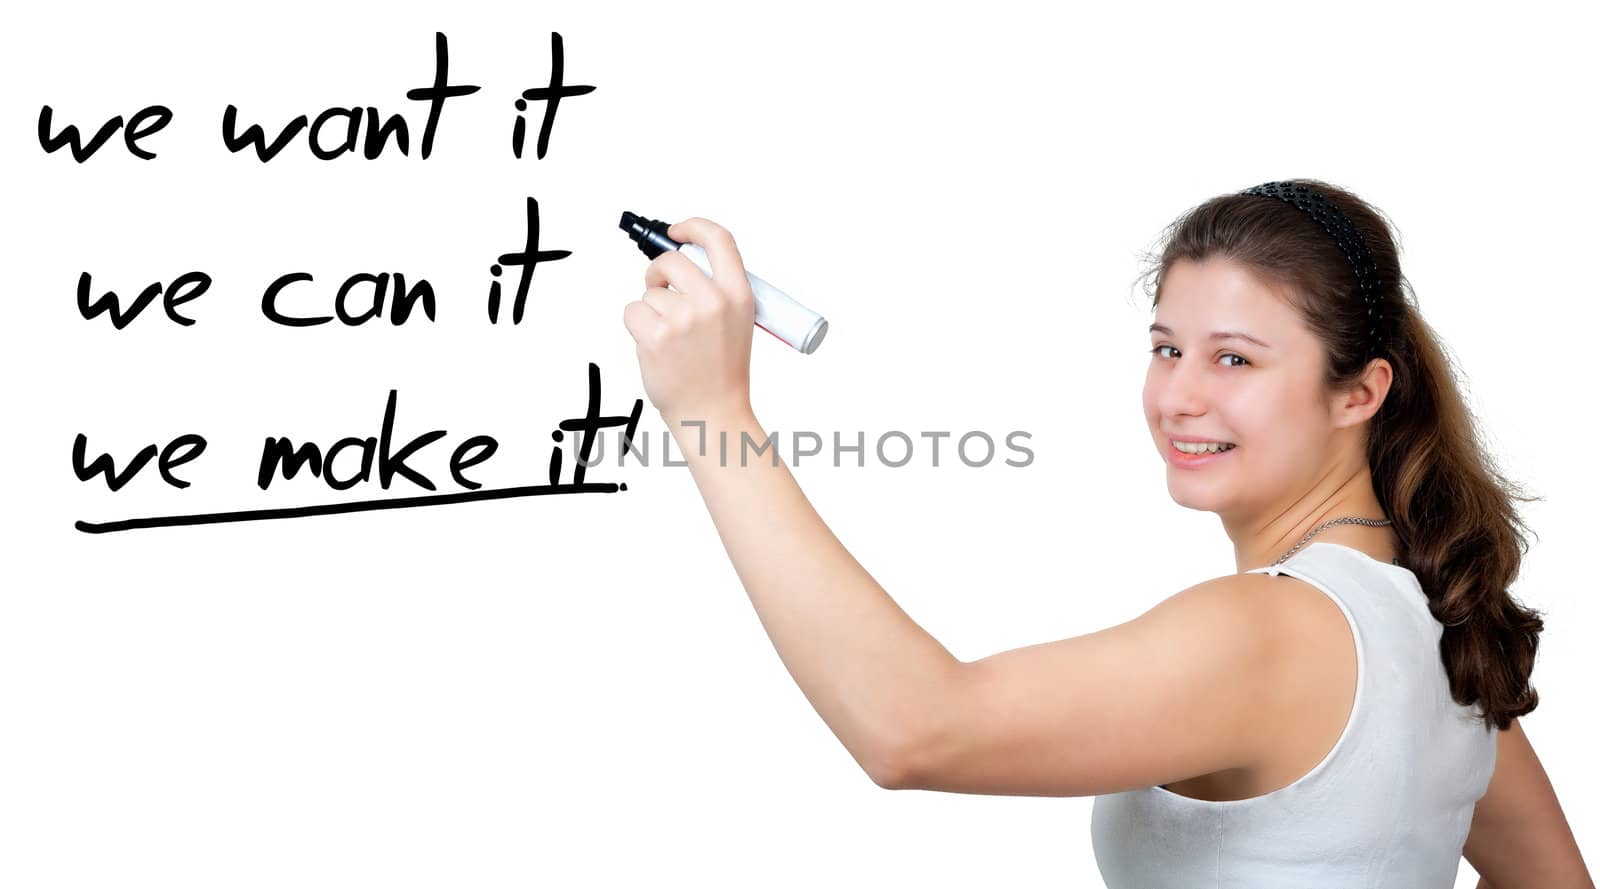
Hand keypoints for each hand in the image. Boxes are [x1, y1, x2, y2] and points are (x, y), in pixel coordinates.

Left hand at [622, 217, 756, 425]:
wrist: (713, 414)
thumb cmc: (721, 372)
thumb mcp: (737, 322)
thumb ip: (715, 291)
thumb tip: (679, 263)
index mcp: (738, 295)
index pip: (718, 239)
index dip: (693, 227)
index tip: (677, 231)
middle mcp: (712, 301)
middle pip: (671, 261)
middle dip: (658, 273)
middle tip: (659, 290)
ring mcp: (683, 318)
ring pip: (649, 292)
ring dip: (651, 310)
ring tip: (670, 339)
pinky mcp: (656, 335)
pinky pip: (632, 311)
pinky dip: (637, 326)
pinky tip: (655, 347)